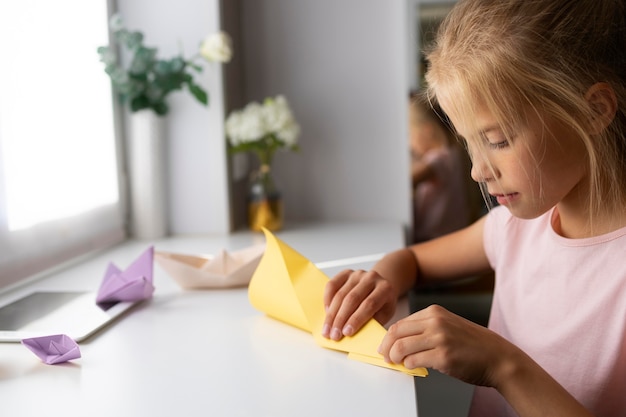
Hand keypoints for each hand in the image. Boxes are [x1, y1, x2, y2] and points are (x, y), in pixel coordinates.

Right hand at [322, 268, 398, 340]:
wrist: (380, 286)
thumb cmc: (382, 304)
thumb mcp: (384, 314)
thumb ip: (372, 322)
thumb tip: (355, 334)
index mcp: (385, 288)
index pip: (369, 304)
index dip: (356, 319)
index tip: (346, 333)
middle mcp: (371, 278)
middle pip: (352, 299)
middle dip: (340, 319)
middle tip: (334, 335)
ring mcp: (357, 274)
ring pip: (340, 294)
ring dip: (332, 314)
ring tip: (327, 329)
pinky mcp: (346, 273)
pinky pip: (332, 285)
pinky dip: (327, 299)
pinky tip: (327, 311)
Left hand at [379, 305, 515, 386]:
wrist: (498, 357)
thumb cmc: (473, 345)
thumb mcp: (448, 326)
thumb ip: (426, 329)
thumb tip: (400, 341)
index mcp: (435, 312)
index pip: (401, 323)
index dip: (389, 337)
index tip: (385, 346)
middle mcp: (436, 322)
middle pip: (396, 332)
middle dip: (386, 347)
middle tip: (385, 356)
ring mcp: (439, 338)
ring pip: (401, 347)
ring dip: (394, 358)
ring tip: (396, 363)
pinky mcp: (443, 356)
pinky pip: (413, 361)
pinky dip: (408, 366)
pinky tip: (412, 367)